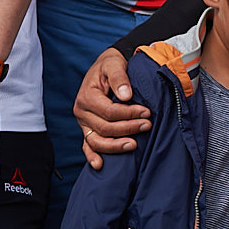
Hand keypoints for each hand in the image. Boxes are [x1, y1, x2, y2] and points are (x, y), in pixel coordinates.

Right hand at [73, 47, 147, 171]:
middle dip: (127, 128)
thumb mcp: (114, 64)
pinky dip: (92, 156)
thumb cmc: (111, 65)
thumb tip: (126, 96)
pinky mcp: (88, 130)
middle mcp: (82, 112)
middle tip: (147, 125)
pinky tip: (100, 165)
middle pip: (105, 128)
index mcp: (86, 96)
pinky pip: (88, 146)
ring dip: (115, 146)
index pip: (109, 111)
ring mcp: (84, 123)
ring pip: (97, 141)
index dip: (129, 114)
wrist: (107, 67)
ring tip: (133, 145)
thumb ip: (119, 77)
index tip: (147, 112)